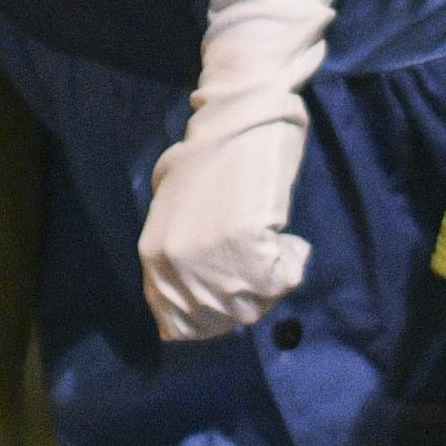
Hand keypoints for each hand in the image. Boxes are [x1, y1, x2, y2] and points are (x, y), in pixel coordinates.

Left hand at [138, 104, 312, 340]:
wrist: (238, 121)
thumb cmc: (209, 157)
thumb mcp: (170, 210)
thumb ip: (176, 254)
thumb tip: (191, 303)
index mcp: (153, 257)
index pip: (176, 324)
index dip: (210, 319)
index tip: (234, 297)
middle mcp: (176, 267)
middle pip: (218, 321)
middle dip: (245, 301)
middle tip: (261, 266)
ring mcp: (210, 262)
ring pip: (252, 307)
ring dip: (270, 282)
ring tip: (274, 245)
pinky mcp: (248, 249)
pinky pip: (280, 281)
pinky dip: (292, 263)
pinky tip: (288, 239)